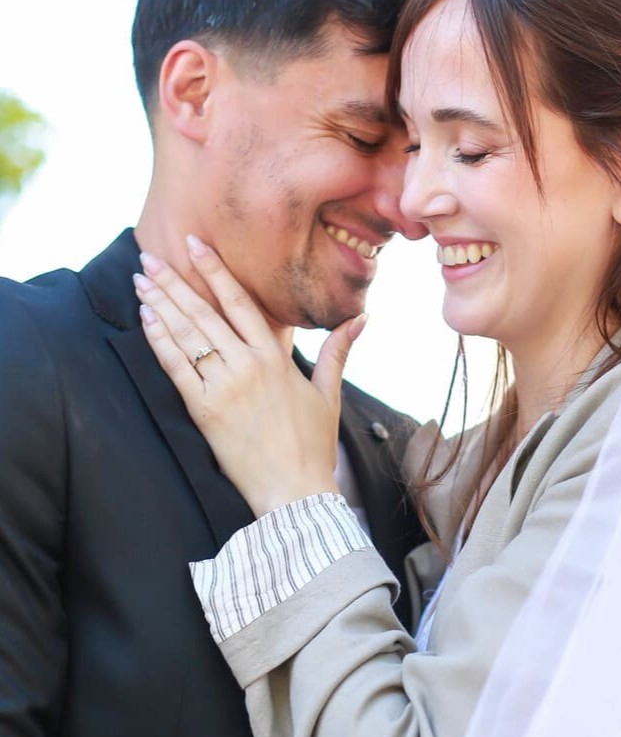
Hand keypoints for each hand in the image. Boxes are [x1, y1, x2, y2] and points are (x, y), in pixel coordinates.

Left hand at [133, 237, 365, 515]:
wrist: (294, 491)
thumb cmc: (312, 445)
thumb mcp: (327, 394)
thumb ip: (338, 351)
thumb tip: (363, 318)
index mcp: (275, 358)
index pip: (239, 302)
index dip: (215, 270)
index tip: (194, 245)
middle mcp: (247, 365)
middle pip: (204, 313)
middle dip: (174, 282)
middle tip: (150, 258)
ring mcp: (224, 387)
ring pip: (186, 336)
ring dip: (160, 305)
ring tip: (141, 281)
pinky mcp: (205, 411)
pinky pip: (176, 368)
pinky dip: (159, 342)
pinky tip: (146, 320)